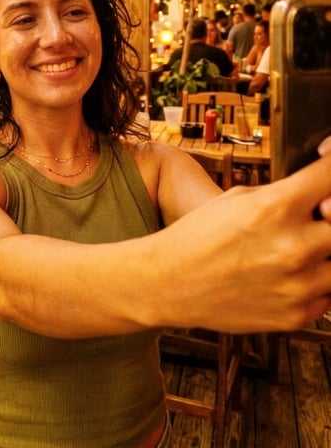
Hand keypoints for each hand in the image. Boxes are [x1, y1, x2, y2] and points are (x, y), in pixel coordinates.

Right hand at [156, 149, 330, 332]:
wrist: (170, 282)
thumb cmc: (198, 237)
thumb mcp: (237, 198)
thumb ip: (283, 195)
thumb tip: (319, 194)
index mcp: (276, 206)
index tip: (328, 170)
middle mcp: (293, 245)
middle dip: (330, 216)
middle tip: (317, 217)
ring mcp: (299, 284)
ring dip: (326, 252)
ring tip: (303, 249)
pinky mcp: (298, 314)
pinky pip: (329, 294)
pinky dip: (318, 282)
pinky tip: (293, 274)